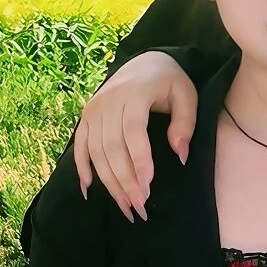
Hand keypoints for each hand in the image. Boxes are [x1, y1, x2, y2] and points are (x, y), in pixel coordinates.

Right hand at [73, 52, 197, 221]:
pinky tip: (89, 190)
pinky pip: (80, 146)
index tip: (147, 185)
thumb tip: (180, 154)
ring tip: (125, 206)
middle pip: (112, 146)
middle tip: (139, 206)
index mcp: (134, 92)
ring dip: (109, 182)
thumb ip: (185, 123)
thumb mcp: (186, 95)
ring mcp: (93, 109)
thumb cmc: (169, 81)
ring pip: (96, 151)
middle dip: (125, 179)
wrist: (145, 60)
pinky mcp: (86, 117)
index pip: (133, 130)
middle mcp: (108, 101)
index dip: (138, 159)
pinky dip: (82, 168)